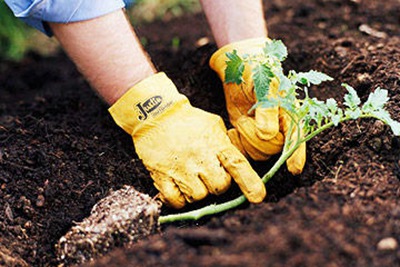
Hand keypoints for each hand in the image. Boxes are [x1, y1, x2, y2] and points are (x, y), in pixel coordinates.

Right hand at [109, 72, 265, 207]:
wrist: (155, 115)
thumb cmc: (188, 121)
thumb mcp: (214, 125)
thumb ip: (227, 145)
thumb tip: (239, 165)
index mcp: (215, 143)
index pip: (237, 164)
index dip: (249, 182)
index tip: (257, 197)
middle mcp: (199, 157)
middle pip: (219, 186)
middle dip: (217, 184)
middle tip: (208, 173)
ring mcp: (180, 167)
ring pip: (198, 196)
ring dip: (197, 191)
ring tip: (191, 176)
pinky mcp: (162, 175)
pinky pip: (176, 200)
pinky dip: (179, 199)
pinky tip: (178, 186)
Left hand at [209, 38, 305, 174]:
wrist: (240, 68)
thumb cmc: (258, 71)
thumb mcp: (264, 85)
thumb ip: (267, 109)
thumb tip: (267, 135)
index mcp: (290, 114)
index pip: (297, 138)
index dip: (296, 155)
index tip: (294, 169)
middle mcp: (279, 128)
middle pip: (274, 149)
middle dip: (257, 140)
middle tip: (245, 121)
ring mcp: (263, 133)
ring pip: (259, 153)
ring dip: (246, 140)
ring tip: (241, 121)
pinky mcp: (247, 135)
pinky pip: (244, 151)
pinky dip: (236, 145)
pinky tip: (232, 131)